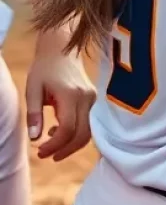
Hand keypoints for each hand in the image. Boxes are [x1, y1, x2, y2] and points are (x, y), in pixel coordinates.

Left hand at [25, 27, 94, 160]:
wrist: (62, 48)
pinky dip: (74, 133)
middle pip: (82, 134)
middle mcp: (86, 98)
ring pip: (88, 131)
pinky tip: (57, 130)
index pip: (68, 128)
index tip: (39, 152)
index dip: (54, 145)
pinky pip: (87, 123)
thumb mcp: (33, 89)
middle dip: (64, 150)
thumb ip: (34, 114)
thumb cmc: (44, 68)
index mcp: (71, 95)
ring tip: (50, 146)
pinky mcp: (93, 99)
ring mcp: (92, 98)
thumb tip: (34, 139)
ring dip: (70, 144)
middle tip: (45, 156)